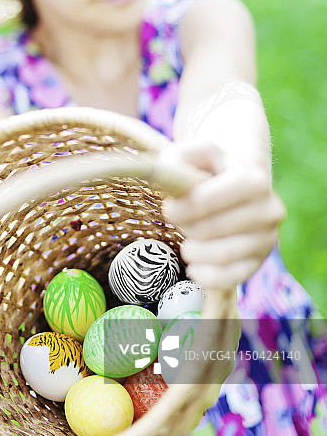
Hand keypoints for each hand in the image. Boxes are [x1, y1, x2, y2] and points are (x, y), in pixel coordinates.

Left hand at [161, 141, 285, 290]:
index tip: (168, 208)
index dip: (180, 208)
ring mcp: (267, 239)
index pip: (205, 201)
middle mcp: (269, 210)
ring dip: (192, 251)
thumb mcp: (190, 156)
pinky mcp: (258, 264)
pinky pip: (228, 279)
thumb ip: (176, 160)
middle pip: (208, 229)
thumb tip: (167, 178)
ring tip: (187, 241)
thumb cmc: (205, 173)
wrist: (233, 191)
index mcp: (254, 180)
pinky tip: (195, 264)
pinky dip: (204, 275)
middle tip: (179, 222)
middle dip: (185, 227)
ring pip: (219, 255)